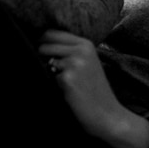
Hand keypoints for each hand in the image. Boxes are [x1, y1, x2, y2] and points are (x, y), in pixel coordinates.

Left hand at [39, 29, 148, 147]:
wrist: (107, 115)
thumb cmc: (95, 91)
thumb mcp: (87, 63)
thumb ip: (69, 51)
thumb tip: (40, 44)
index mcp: (85, 44)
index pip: (52, 33)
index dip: (42, 42)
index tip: (41, 53)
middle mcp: (81, 50)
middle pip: (45, 44)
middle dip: (41, 56)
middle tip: (51, 71)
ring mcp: (74, 63)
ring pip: (45, 61)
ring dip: (48, 72)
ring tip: (65, 84)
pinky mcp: (68, 79)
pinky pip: (49, 78)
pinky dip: (53, 85)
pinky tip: (68, 93)